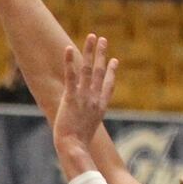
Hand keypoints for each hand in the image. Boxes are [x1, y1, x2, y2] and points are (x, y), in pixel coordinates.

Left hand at [53, 34, 117, 151]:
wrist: (74, 147)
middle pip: (100, 72)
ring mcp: (84, 97)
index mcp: (101, 107)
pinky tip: (67, 48)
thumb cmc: (79, 144)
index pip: (108, 85)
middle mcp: (95, 99)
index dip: (111, 72)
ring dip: (90, 51)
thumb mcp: (88, 131)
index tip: (114, 60)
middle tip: (103, 39)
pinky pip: (71, 76)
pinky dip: (69, 61)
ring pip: (88, 69)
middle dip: (101, 54)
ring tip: (92, 37)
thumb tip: (88, 126)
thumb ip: (89, 123)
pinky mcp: (71, 97)